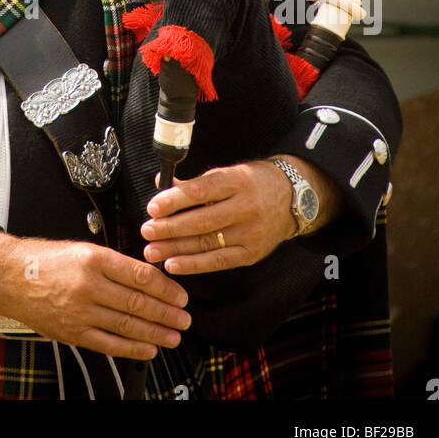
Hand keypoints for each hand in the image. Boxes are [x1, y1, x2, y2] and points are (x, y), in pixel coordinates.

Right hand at [0, 232, 191, 359]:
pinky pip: (108, 343)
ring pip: (126, 325)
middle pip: (137, 302)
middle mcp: (89, 285)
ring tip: (173, 335)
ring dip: (155, 333)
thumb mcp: (83, 249)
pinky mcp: (73, 332)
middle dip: (166, 313)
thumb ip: (114, 264)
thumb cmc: (46, 260)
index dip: (165, 288)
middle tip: (184, 318)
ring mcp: (81, 311)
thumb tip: (146, 277)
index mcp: (94, 259)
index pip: (139, 275)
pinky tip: (148, 348)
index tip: (180, 295)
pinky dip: (131, 348)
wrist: (12, 277)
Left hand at [140, 160, 298, 274]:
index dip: (174, 200)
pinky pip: (219, 261)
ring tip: (152, 250)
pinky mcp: (252, 253)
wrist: (292, 198)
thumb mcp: (227, 173)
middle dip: (170, 228)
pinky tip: (173, 264)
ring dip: (175, 248)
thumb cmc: (252, 182)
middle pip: (201, 220)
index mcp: (237, 181)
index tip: (153, 208)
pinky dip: (194, 264)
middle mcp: (246, 207)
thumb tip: (162, 184)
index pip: (200, 191)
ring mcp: (251, 232)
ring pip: (207, 242)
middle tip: (146, 231)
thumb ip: (195, 183)